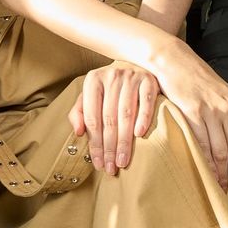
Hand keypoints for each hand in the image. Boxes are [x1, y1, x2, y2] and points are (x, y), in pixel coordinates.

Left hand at [69, 60, 158, 174]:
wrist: (135, 60)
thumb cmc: (109, 86)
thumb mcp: (90, 94)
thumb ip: (79, 112)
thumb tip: (78, 132)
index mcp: (93, 80)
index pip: (92, 118)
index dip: (94, 143)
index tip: (98, 163)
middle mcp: (111, 77)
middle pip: (109, 119)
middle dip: (109, 147)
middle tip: (111, 168)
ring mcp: (131, 77)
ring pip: (126, 114)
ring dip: (125, 140)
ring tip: (123, 160)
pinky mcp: (149, 80)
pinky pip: (146, 102)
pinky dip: (143, 118)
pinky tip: (139, 135)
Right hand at [147, 43, 227, 200]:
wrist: (177, 62)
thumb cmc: (200, 81)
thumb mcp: (225, 97)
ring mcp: (212, 111)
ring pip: (221, 151)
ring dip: (223, 175)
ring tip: (223, 190)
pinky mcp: (193, 113)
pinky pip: (202, 144)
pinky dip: (205, 163)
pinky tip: (207, 175)